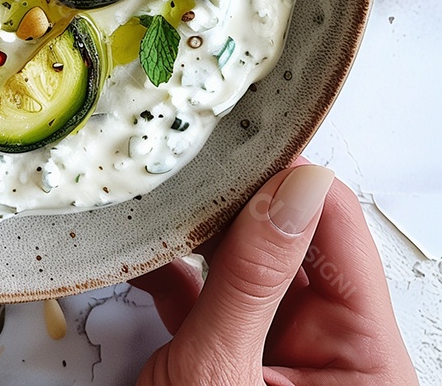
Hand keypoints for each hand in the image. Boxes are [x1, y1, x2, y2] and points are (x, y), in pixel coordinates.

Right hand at [131, 163, 417, 385]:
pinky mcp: (222, 355)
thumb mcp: (222, 374)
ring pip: (241, 261)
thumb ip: (250, 282)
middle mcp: (326, 354)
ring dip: (194, 230)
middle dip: (237, 199)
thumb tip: (286, 191)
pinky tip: (140, 248)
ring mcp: (271, 352)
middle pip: (289, 242)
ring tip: (162, 192)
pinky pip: (201, 292)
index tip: (248, 140)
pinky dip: (167, 268)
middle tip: (194, 157)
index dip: (296, 182)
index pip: (342, 237)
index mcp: (362, 366)